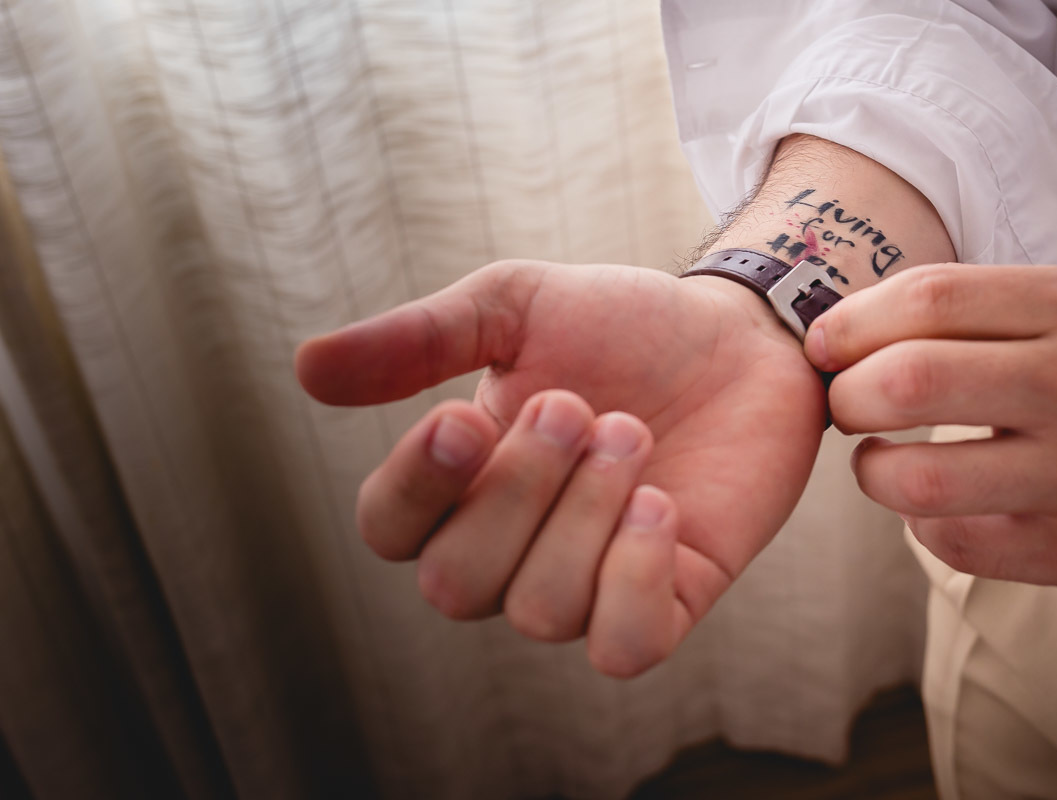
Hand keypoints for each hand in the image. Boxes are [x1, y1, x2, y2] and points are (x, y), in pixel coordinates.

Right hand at [295, 260, 824, 675]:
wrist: (738, 334)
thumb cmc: (620, 323)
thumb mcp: (514, 308)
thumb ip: (419, 339)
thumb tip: (305, 367)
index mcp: (463, 482)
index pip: (389, 531)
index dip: (414, 488)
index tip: (466, 417)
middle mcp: (514, 548)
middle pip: (456, 586)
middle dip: (517, 491)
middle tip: (576, 406)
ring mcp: (590, 581)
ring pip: (539, 611)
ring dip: (585, 513)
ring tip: (631, 434)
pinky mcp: (669, 600)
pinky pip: (623, 648)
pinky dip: (632, 580)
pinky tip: (661, 505)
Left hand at [805, 263, 1056, 586]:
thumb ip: (971, 309)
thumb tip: (837, 336)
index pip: (931, 299)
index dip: (852, 323)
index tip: (825, 345)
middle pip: (907, 382)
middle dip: (847, 395)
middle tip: (848, 403)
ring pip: (916, 480)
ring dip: (871, 470)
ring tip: (881, 456)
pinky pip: (951, 541)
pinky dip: (922, 521)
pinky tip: (939, 500)